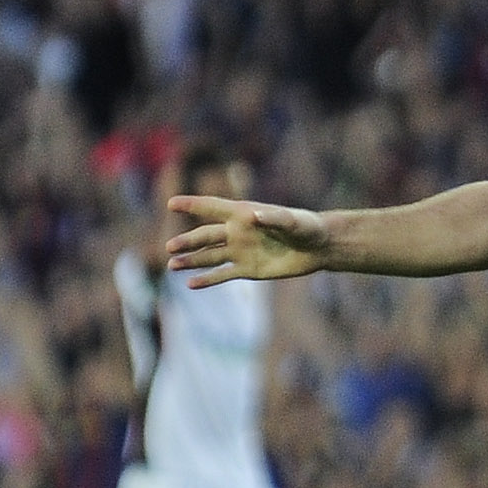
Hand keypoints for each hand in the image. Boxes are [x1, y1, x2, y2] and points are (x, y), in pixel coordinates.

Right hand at [166, 196, 331, 286]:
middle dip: (188, 241)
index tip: (171, 204)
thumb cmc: (307, 227)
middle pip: (206, 236)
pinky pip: (224, 274)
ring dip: (191, 260)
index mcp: (243, 213)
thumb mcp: (293, 221)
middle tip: (169, 247)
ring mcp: (240, 251)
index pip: (213, 207)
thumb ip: (274, 218)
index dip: (193, 205)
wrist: (318, 247)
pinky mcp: (248, 269)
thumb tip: (252, 216)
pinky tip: (190, 284)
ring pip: (210, 256)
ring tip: (172, 265)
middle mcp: (237, 231)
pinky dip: (208, 279)